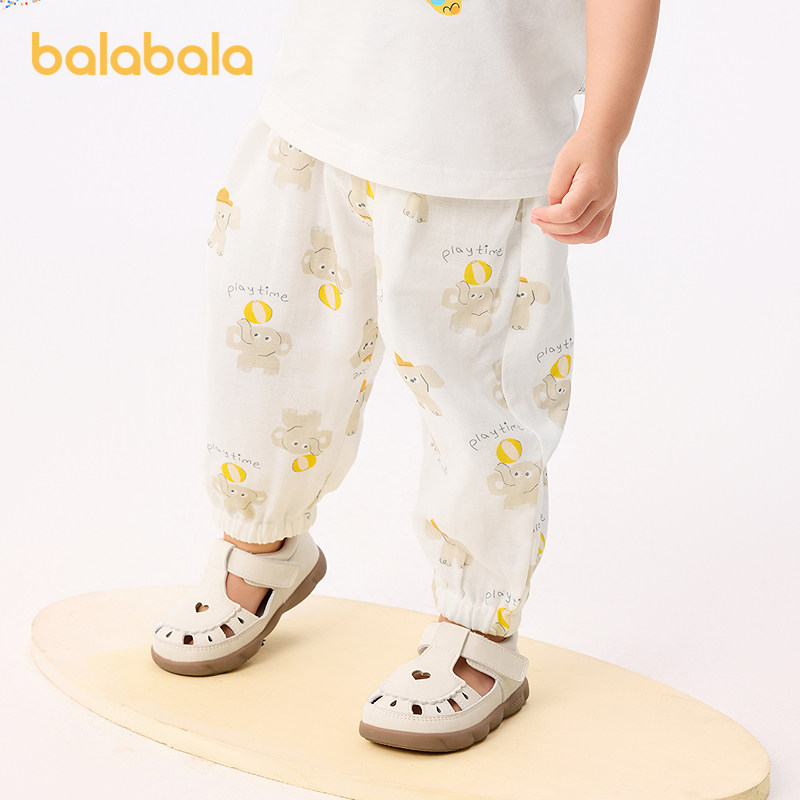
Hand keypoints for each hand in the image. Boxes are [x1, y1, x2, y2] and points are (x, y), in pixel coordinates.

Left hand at [530, 127, 619, 243]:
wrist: (603, 140)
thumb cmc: (583, 148)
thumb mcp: (562, 164)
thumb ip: (556, 191)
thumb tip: (553, 212)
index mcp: (592, 186)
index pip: (568, 214)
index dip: (548, 217)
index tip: (535, 213)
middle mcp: (604, 199)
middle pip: (576, 227)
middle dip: (552, 228)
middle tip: (537, 220)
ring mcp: (609, 205)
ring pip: (589, 236)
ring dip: (567, 238)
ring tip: (550, 228)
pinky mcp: (608, 207)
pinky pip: (599, 232)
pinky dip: (583, 236)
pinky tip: (568, 230)